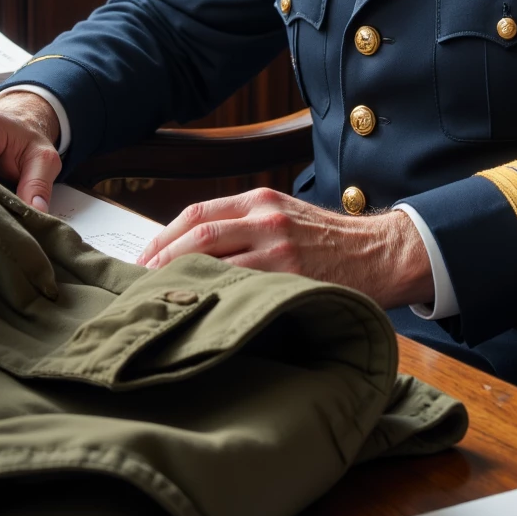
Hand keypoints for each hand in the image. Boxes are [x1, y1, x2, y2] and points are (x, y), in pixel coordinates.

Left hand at [136, 187, 433, 309]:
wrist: (381, 253)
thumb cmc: (329, 241)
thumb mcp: (285, 216)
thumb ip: (244, 226)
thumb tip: (189, 253)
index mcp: (260, 200)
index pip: (195, 214)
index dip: (161, 239)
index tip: (140, 262)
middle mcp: (265, 218)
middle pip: (196, 235)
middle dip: (160, 262)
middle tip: (136, 288)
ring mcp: (279, 248)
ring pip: (214, 260)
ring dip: (180, 282)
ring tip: (157, 305)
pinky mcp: (293, 277)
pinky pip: (243, 288)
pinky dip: (215, 299)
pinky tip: (199, 315)